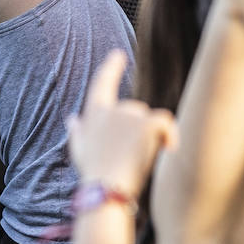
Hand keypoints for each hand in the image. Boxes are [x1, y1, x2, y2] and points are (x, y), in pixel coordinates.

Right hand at [69, 52, 176, 197]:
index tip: (118, 55)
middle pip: (136, 112)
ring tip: (137, 162)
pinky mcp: (147, 123)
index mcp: (94, 112)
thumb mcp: (79, 151)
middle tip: (129, 159)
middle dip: (138, 133)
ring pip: (151, 121)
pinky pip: (166, 123)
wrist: (107, 189)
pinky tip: (169, 149)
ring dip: (151, 138)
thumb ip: (78, 132)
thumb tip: (72, 119)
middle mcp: (113, 107)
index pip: (103, 83)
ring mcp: (130, 113)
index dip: (111, 67)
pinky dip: (171, 135)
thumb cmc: (93, 173)